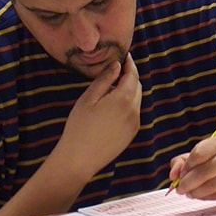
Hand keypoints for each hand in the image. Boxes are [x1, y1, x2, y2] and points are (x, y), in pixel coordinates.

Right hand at [50, 53, 142, 178]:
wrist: (79, 159)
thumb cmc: (79, 127)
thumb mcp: (88, 99)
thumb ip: (104, 80)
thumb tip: (117, 65)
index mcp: (123, 99)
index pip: (132, 75)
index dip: (129, 64)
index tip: (125, 55)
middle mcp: (134, 111)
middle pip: (137, 86)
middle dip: (130, 76)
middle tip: (117, 69)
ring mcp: (135, 123)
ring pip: (136, 99)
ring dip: (128, 90)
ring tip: (112, 87)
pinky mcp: (132, 133)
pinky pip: (134, 112)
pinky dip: (127, 104)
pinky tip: (112, 106)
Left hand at [168, 134, 215, 199]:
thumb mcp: (206, 153)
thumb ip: (184, 160)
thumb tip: (173, 175)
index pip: (198, 153)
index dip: (186, 167)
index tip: (180, 174)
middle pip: (203, 172)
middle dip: (187, 183)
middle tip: (180, 189)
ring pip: (210, 186)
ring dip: (196, 193)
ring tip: (190, 193)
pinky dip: (207, 197)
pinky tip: (203, 195)